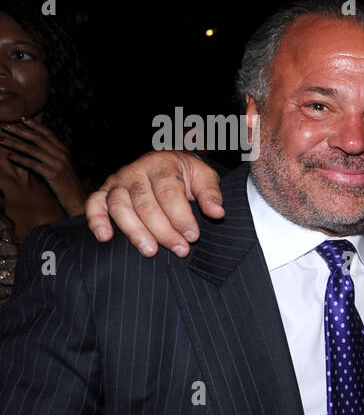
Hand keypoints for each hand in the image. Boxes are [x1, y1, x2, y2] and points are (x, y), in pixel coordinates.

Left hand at [0, 118, 85, 215]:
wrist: (77, 199)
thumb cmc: (67, 184)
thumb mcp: (63, 166)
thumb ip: (52, 155)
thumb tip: (36, 146)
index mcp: (64, 151)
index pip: (47, 133)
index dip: (34, 125)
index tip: (21, 118)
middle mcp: (61, 155)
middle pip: (37, 138)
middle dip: (20, 130)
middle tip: (5, 125)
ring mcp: (57, 164)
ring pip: (32, 149)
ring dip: (15, 143)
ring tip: (1, 139)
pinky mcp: (52, 174)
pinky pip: (32, 164)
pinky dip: (20, 159)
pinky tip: (10, 156)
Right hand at [83, 150, 224, 255]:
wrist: (164, 163)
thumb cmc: (185, 174)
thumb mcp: (203, 176)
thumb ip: (210, 193)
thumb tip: (217, 212)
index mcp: (161, 164)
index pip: (169, 193)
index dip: (181, 216)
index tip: (193, 236)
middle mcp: (135, 171)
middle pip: (146, 203)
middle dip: (164, 230)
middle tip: (180, 250)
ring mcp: (117, 182)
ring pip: (120, 207)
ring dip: (135, 231)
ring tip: (150, 251)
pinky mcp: (103, 192)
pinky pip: (94, 204)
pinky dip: (96, 220)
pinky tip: (105, 237)